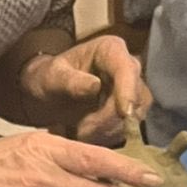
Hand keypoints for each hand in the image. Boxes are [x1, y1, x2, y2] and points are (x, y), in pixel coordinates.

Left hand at [22, 34, 149, 142]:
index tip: (123, 113)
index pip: (127, 68)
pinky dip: (109, 136)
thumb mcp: (52, 77)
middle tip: (82, 131)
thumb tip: (95, 86)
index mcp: (109, 50)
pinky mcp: (130, 110)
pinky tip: (89, 137)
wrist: (50, 94)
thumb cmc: (50, 79)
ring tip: (81, 133)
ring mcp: (131, 89)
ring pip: (136, 115)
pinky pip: (130, 128)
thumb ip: (70, 80)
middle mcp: (127, 67)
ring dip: (110, 129)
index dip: (128, 91)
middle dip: (112, 117)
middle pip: (136, 95)